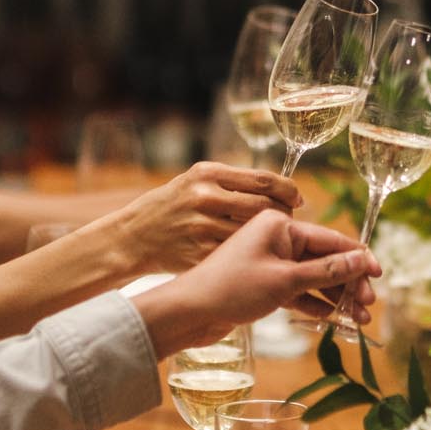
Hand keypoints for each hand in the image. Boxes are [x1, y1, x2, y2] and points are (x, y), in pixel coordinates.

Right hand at [109, 162, 302, 275]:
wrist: (134, 236)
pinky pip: (238, 254)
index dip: (288, 190)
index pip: (264, 179)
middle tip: (289, 223)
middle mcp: (205, 197)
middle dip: (284, 216)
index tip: (297, 199)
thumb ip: (232, 182)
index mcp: (207, 173)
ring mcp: (201, 227)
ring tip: (274, 240)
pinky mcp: (199, 253)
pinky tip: (255, 256)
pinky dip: (252, 255)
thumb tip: (278, 188)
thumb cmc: (171, 207)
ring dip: (271, 239)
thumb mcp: (195, 181)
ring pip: (254, 233)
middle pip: (264, 207)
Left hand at [132, 211, 380, 356]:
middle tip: (368, 305)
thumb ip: (325, 271)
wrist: (189, 312)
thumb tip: (361, 260)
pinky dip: (315, 304)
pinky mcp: (264, 284)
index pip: (329, 239)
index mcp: (279, 225)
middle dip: (348, 282)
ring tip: (359, 319)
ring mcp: (270, 262)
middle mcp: (276, 239)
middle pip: (325, 259)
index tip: (379, 275)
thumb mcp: (284, 280)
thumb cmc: (231, 289)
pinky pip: (298, 291)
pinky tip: (334, 319)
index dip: (357, 257)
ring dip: (336, 297)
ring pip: (313, 278)